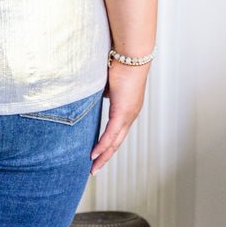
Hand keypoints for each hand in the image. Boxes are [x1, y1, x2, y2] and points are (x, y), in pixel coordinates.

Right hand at [90, 59, 148, 174]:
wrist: (132, 56)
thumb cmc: (121, 64)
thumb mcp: (109, 83)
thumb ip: (104, 93)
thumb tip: (97, 96)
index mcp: (128, 109)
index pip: (117, 132)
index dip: (108, 145)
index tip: (99, 154)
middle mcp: (131, 115)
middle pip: (117, 143)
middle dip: (106, 157)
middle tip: (95, 170)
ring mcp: (128, 115)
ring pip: (114, 142)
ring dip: (103, 156)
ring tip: (94, 169)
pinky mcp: (123, 112)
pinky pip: (110, 134)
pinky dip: (102, 146)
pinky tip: (94, 156)